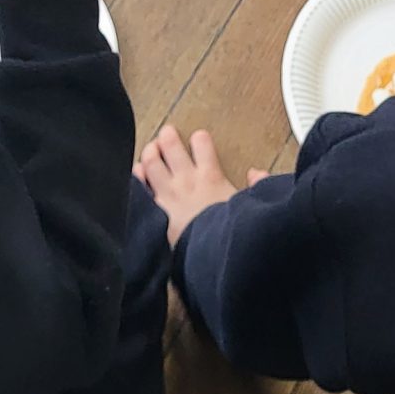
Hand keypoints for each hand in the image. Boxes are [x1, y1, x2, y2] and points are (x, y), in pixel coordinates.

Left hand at [136, 123, 269, 245]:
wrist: (212, 257)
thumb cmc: (231, 234)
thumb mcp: (251, 208)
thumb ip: (257, 187)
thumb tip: (257, 173)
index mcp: (210, 176)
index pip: (202, 143)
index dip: (199, 139)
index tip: (198, 140)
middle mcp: (186, 180)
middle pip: (170, 146)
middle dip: (167, 137)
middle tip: (166, 136)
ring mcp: (167, 194)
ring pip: (151, 162)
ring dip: (149, 153)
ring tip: (150, 152)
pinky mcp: (153, 211)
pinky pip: (139, 187)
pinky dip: (136, 178)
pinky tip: (137, 175)